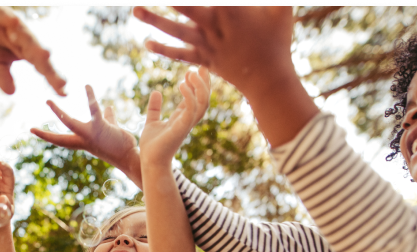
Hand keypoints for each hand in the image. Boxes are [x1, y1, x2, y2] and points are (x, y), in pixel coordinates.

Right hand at [0, 7, 65, 95]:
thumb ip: (2, 76)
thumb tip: (11, 92)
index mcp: (25, 51)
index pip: (42, 66)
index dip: (53, 78)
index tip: (64, 92)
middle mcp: (22, 37)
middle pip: (37, 51)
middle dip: (48, 64)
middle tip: (60, 79)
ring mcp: (11, 23)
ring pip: (24, 33)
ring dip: (34, 43)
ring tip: (45, 55)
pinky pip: (3, 15)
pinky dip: (8, 19)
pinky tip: (14, 22)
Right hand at [30, 85, 142, 187]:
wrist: (131, 156)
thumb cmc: (122, 145)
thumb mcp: (111, 130)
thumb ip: (108, 118)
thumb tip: (108, 108)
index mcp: (83, 141)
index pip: (62, 140)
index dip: (47, 136)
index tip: (33, 130)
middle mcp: (84, 140)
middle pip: (60, 139)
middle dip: (45, 134)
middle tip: (30, 129)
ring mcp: (90, 135)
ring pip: (70, 123)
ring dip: (57, 113)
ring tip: (48, 102)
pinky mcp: (101, 127)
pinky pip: (93, 109)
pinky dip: (90, 97)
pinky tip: (87, 86)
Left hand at [133, 7, 295, 97]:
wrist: (268, 80)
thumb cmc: (278, 41)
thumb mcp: (282, 10)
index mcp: (230, 10)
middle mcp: (213, 26)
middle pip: (185, 7)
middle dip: (168, 1)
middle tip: (138, 0)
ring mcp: (206, 45)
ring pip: (175, 30)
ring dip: (154, 20)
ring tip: (134, 10)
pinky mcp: (204, 60)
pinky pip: (180, 55)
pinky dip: (163, 49)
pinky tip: (146, 43)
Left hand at [138, 68, 210, 168]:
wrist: (149, 162)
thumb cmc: (151, 146)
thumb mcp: (152, 121)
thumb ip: (155, 108)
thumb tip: (156, 92)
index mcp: (182, 118)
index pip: (196, 98)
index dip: (197, 84)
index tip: (192, 70)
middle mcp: (188, 121)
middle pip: (204, 99)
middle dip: (205, 83)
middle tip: (200, 66)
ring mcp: (186, 124)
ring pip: (203, 103)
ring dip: (200, 87)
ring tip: (191, 72)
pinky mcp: (181, 128)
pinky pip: (191, 110)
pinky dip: (190, 96)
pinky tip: (182, 84)